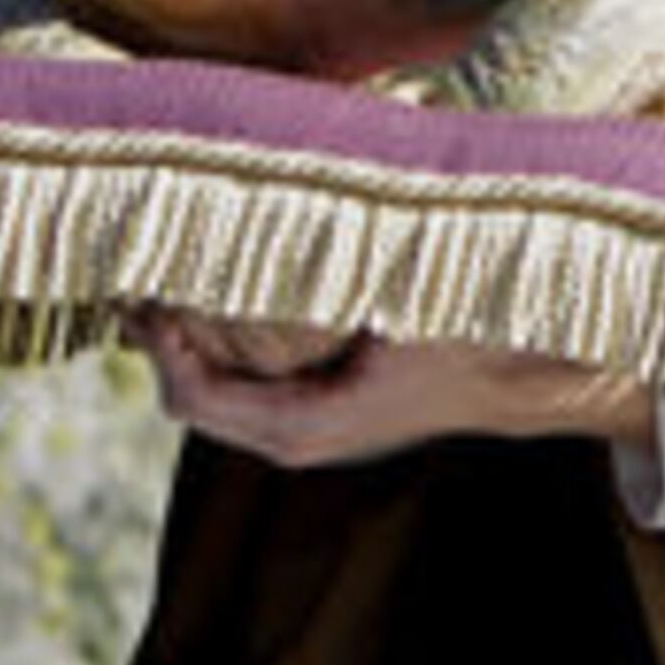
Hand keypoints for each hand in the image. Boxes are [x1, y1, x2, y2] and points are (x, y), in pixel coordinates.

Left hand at [120, 306, 658, 467]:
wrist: (532, 377)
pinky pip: (246, 389)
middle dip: (158, 336)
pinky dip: (221, 348)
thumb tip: (255, 223)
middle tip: (133, 269)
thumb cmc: (468, 334)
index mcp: (301, 426)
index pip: (189, 394)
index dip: (153, 339)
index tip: (141, 279)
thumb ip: (321, 275)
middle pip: (189, 397)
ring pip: (215, 395)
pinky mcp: (325, 415)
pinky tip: (220, 296)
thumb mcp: (393, 299)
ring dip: (188, 340)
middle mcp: (294, 441)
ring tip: (166, 275)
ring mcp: (310, 433)